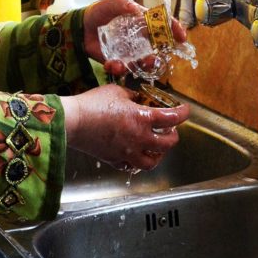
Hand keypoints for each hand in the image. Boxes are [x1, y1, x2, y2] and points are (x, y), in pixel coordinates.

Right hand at [59, 84, 189, 170]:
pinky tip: (134, 154)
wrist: (73, 121)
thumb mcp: (116, 92)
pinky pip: (131, 165)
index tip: (185, 110)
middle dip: (173, 135)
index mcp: (142, 118)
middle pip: (168, 143)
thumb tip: (137, 99)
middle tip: (170, 129)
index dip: (183, 113)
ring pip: (153, 161)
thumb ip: (132, 96)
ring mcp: (128, 152)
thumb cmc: (93, 103)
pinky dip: (136, 161)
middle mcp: (139, 138)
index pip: (173, 118)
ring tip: (156, 147)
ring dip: (158, 154)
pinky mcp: (115, 159)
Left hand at [82, 0, 187, 72]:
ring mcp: (130, 51)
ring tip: (129, 64)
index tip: (182, 38)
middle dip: (158, 57)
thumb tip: (138, 10)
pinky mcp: (118, 60)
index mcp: (142, 22)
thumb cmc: (98, 12)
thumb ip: (124, 4)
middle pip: (157, 50)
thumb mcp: (111, 3)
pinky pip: (123, 68)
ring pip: (143, 63)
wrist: (80, 26)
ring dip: (140, 67)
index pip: (163, 26)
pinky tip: (111, 64)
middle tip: (152, 59)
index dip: (175, 31)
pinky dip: (118, 68)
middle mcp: (140, 39)